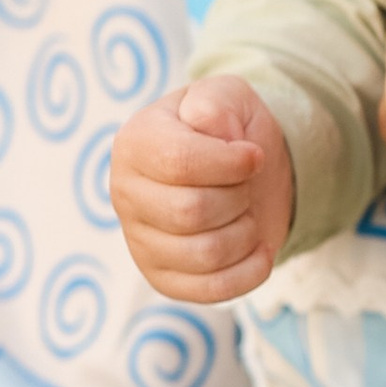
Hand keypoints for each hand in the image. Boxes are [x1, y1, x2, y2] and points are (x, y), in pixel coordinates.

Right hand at [112, 76, 294, 300]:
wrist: (242, 171)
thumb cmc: (229, 130)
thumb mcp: (227, 96)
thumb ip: (216, 102)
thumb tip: (213, 130)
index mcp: (135, 143)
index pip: (179, 162)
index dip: (230, 163)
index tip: (255, 156)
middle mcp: (126, 194)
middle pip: (192, 211)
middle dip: (238, 197)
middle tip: (245, 185)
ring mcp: (140, 241)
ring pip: (205, 253)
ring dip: (246, 232)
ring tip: (246, 212)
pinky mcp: (163, 278)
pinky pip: (211, 290)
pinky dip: (250, 271)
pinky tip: (259, 248)